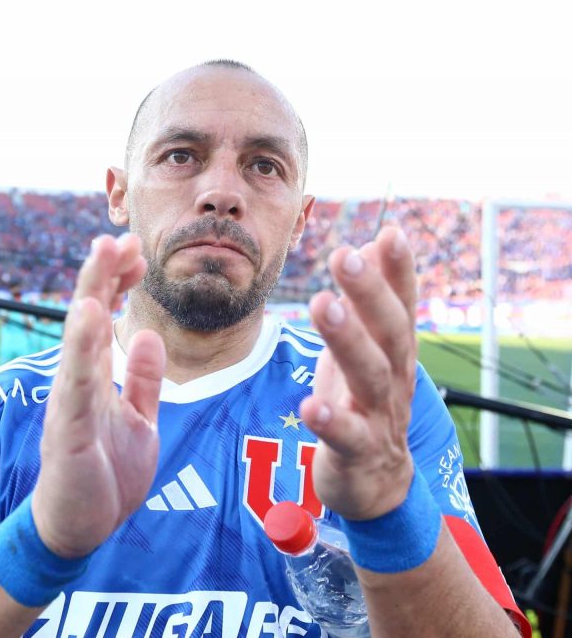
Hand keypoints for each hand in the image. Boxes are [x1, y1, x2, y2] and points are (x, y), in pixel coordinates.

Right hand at [32, 234, 165, 557]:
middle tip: (118, 236)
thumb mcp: (137, 419)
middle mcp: (77, 381)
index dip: (118, 281)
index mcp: (94, 376)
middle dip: (103, 274)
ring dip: (91, 295)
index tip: (137, 251)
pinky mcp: (68, 429)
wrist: (78, 528)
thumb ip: (141, 379)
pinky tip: (90, 315)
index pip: (104, 317)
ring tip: (102, 255)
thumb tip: (146, 335)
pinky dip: (83, 348)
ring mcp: (70, 402)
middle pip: (87, 316)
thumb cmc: (104, 475)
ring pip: (78, 339)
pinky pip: (78, 383)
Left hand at [299, 227, 417, 520]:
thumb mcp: (371, 347)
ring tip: (323, 305)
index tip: (390, 232)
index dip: (399, 270)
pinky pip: (345, 436)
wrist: (376, 482)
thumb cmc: (366, 400)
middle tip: (345, 257)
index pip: (403, 305)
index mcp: (396, 350)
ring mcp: (378, 416)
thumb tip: (377, 240)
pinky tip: (311, 404)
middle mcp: (395, 378)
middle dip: (369, 293)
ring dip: (347, 340)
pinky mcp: (356, 453)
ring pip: (369, 377)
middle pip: (389, 333)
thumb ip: (373, 298)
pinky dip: (330, 420)